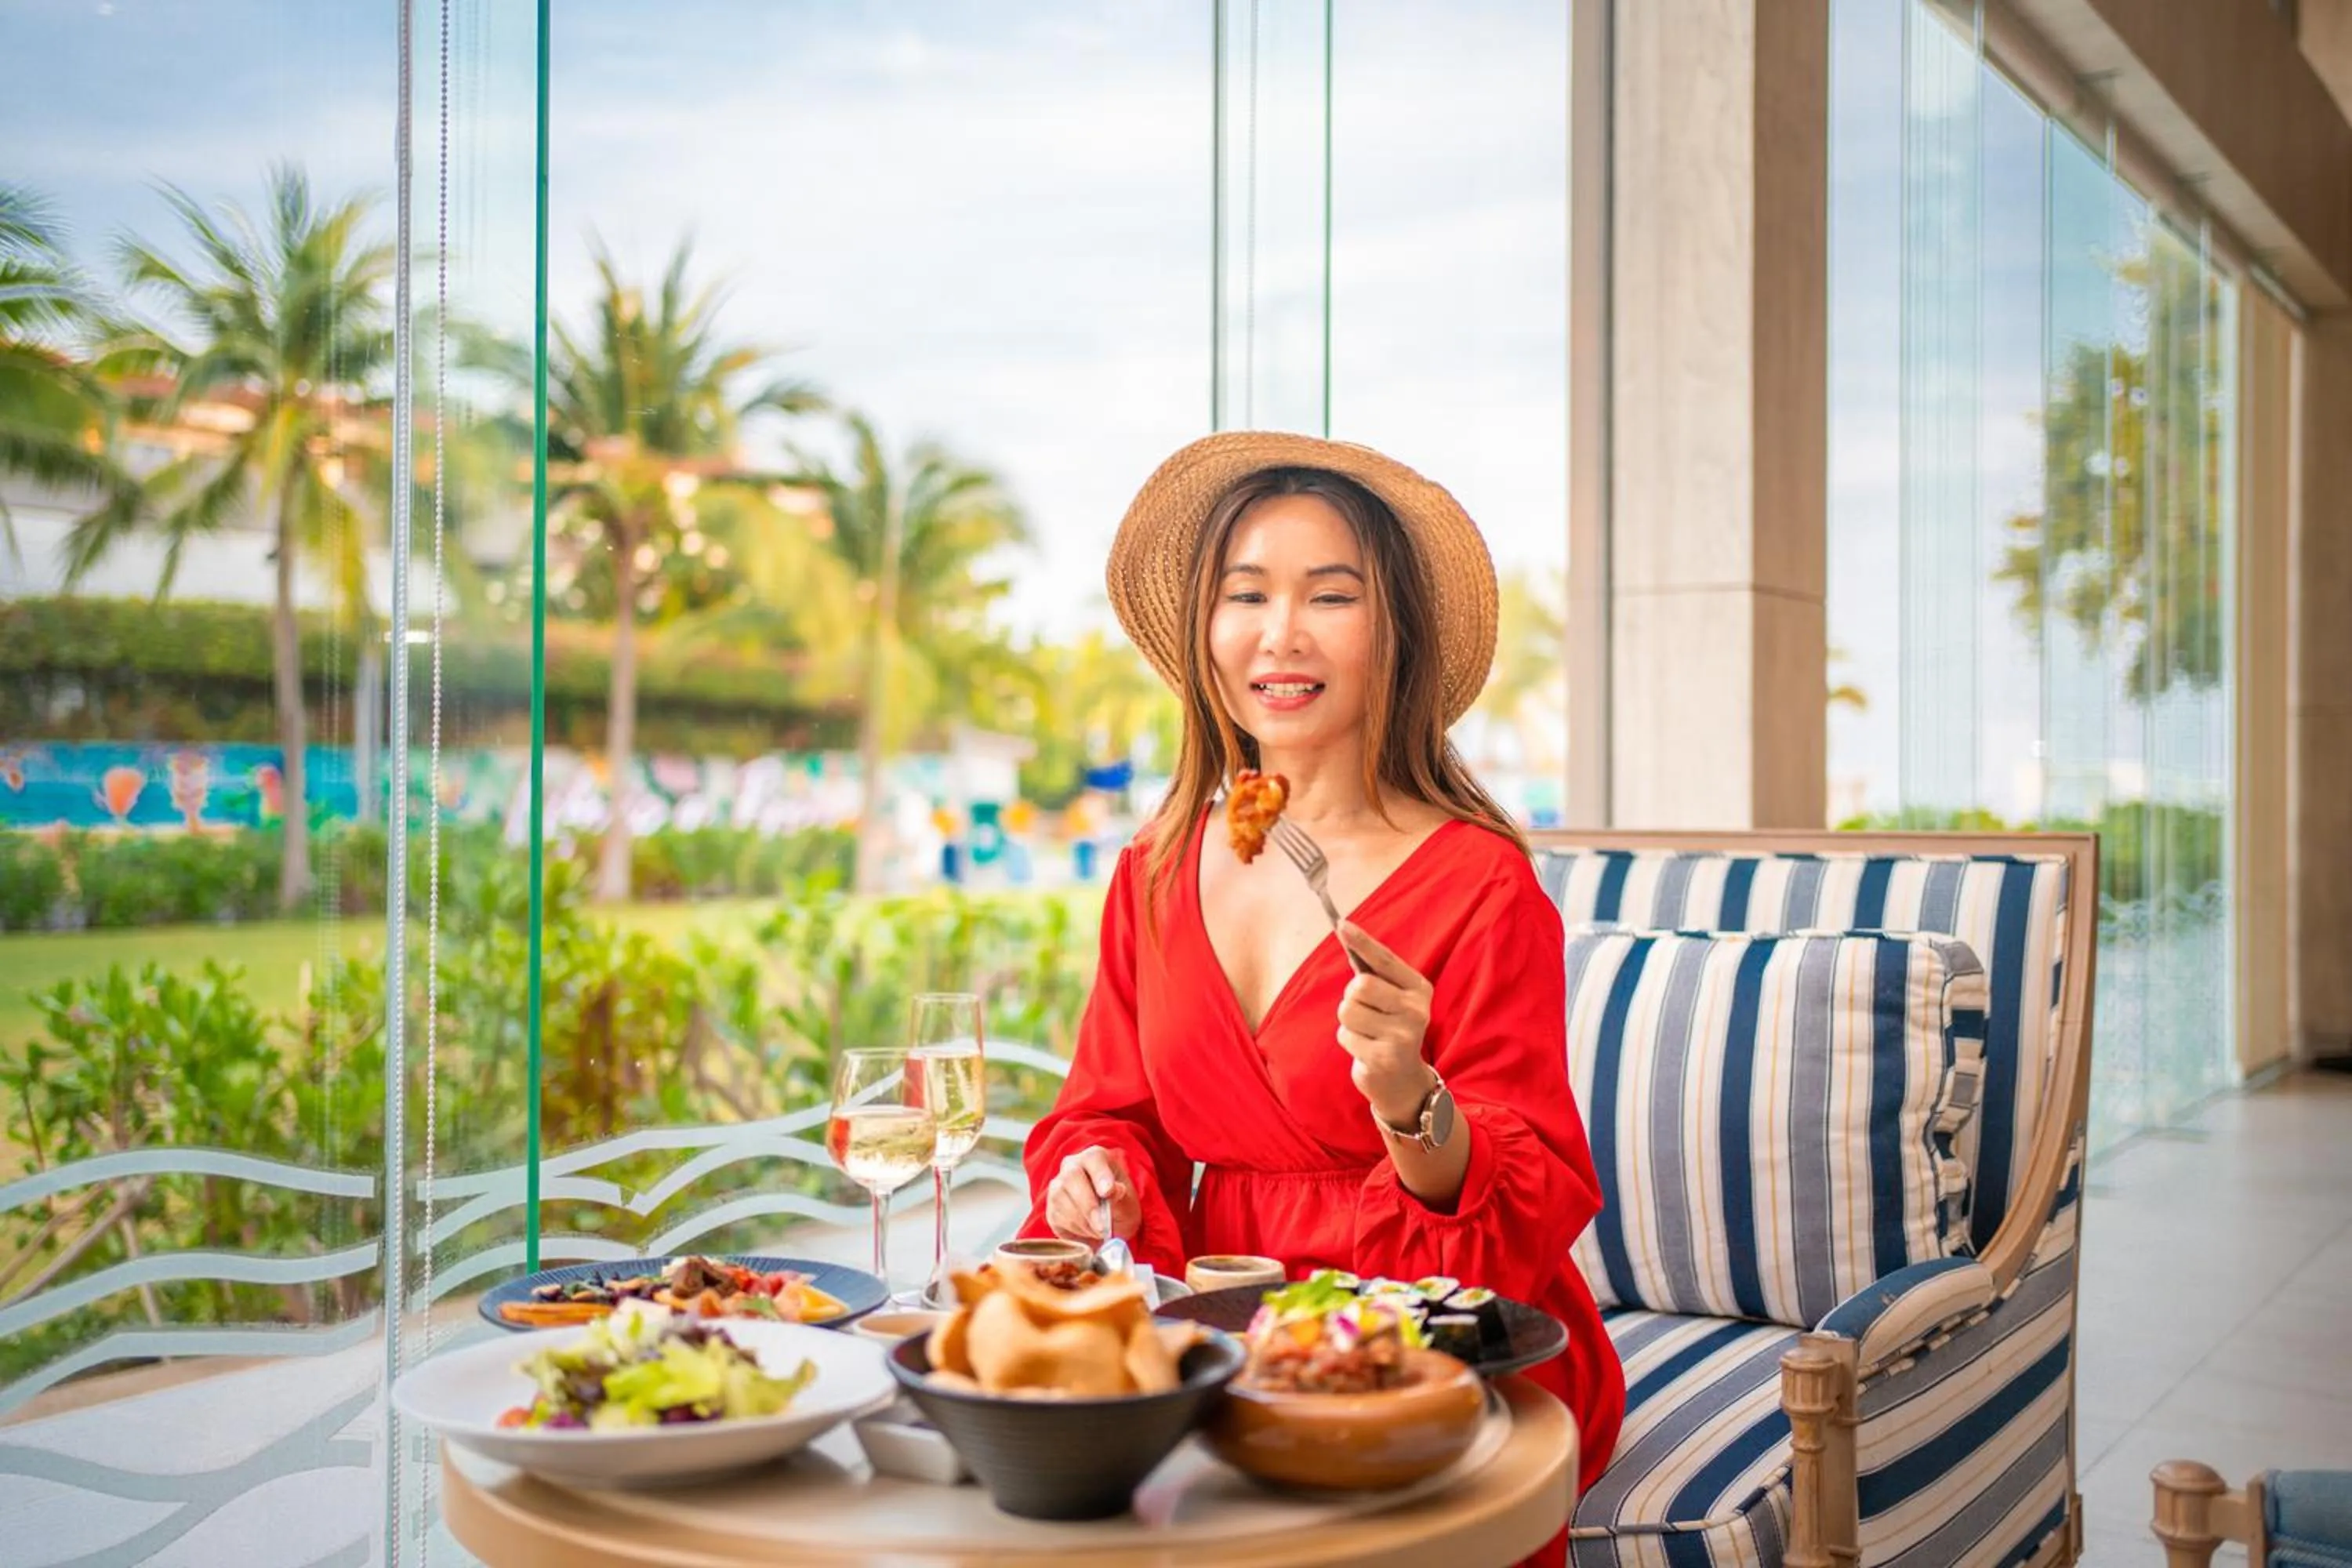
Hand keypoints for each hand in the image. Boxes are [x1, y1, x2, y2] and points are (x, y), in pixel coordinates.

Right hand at [1044, 1145, 1141, 1243]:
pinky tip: (1089, 1230)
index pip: (1094, 1159)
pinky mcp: (1051, 1208)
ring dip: (1085, 1222)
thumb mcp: (1128, 1203)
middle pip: (1071, 1178)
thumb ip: (1121, 1196)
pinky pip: (1059, 1218)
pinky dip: (1077, 1230)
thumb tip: (1114, 1190)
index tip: (1108, 1192)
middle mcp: (1072, 1166)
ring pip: (1063, 1201)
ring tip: (1101, 1230)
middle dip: (1088, 1205)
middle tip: (1102, 1226)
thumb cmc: (1120, 1208)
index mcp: (1095, 1158)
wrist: (1107, 1228)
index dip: (1100, 1175)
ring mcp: (1057, 1187)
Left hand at [1334, 920, 1436, 1125]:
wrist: (1403, 1082)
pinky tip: (1366, 1049)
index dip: (1362, 942)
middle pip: (1360, 985)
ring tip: (1366, 1032)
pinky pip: (1345, 1034)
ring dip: (1349, 1021)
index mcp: (1419, 989)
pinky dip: (1349, 1040)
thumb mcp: (1393, 999)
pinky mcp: (1383, 1057)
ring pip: (1348, 1010)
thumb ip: (1376, 973)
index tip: (1341, 924)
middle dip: (1352, 997)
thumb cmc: (1391, 1029)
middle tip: (1366, 1012)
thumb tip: (1346, 934)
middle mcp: (1416, 1010)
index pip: (1385, 960)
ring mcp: (1401, 1035)